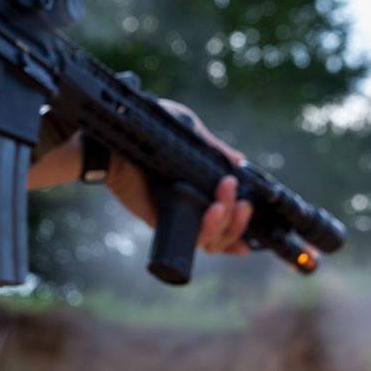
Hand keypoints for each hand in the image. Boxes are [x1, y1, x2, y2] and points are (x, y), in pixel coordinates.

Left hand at [102, 100, 253, 255]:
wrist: (119, 138)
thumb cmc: (150, 130)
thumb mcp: (189, 134)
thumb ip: (213, 148)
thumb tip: (240, 161)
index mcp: (199, 185)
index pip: (226, 210)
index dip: (241, 218)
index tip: (251, 210)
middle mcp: (191, 204)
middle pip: (225, 230)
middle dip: (237, 219)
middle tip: (239, 201)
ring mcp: (179, 214)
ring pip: (212, 239)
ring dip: (225, 226)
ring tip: (220, 205)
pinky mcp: (163, 221)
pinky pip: (191, 240)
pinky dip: (208, 236)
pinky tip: (219, 224)